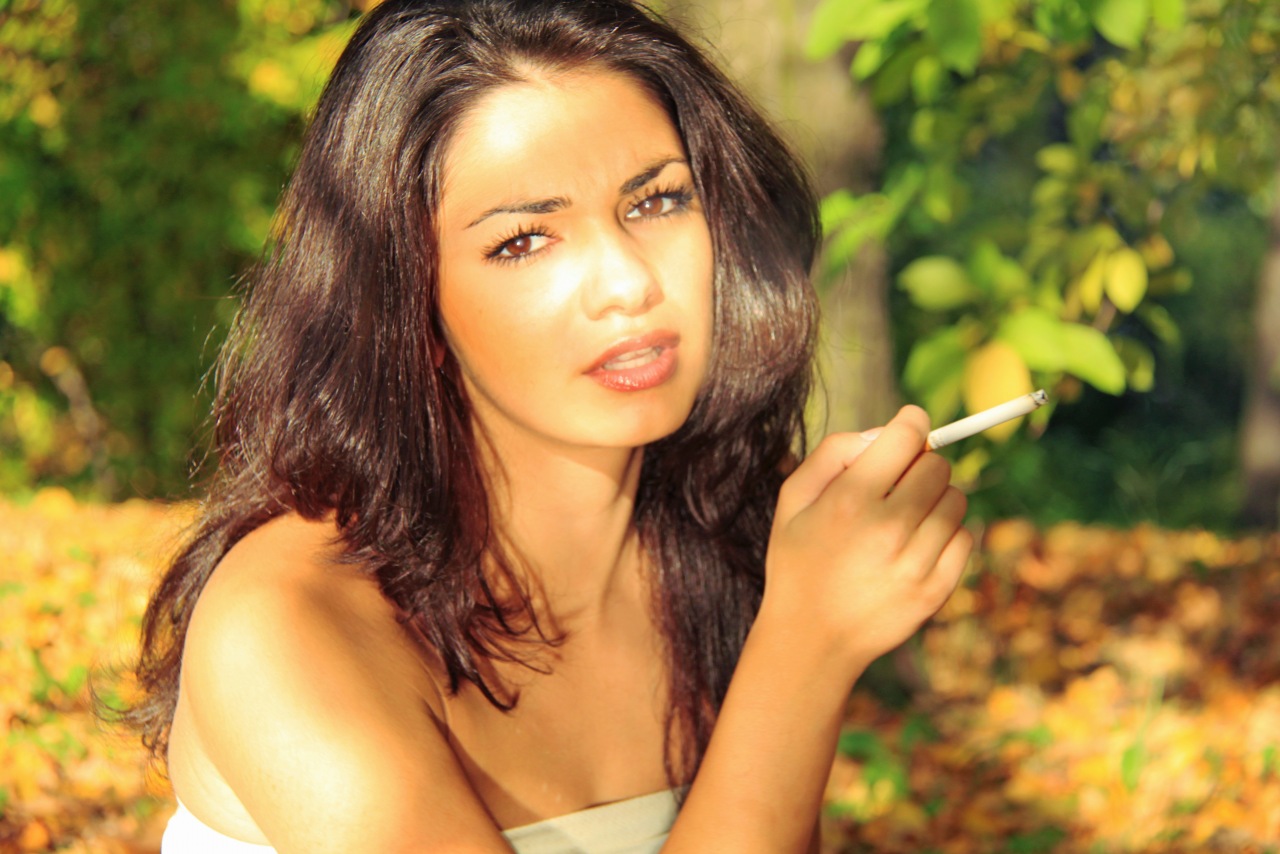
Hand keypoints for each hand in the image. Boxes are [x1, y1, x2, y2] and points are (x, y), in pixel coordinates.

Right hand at [761, 406, 972, 674]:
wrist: (811, 639)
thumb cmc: (800, 560)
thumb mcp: (793, 498)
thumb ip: (834, 452)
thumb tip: (883, 433)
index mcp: (851, 499)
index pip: (909, 434)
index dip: (911, 424)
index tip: (907, 431)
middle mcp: (888, 527)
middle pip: (937, 464)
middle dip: (918, 466)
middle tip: (895, 487)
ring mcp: (916, 562)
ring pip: (955, 498)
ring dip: (934, 500)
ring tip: (903, 519)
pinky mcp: (936, 589)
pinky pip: (963, 537)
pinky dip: (945, 535)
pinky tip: (915, 547)